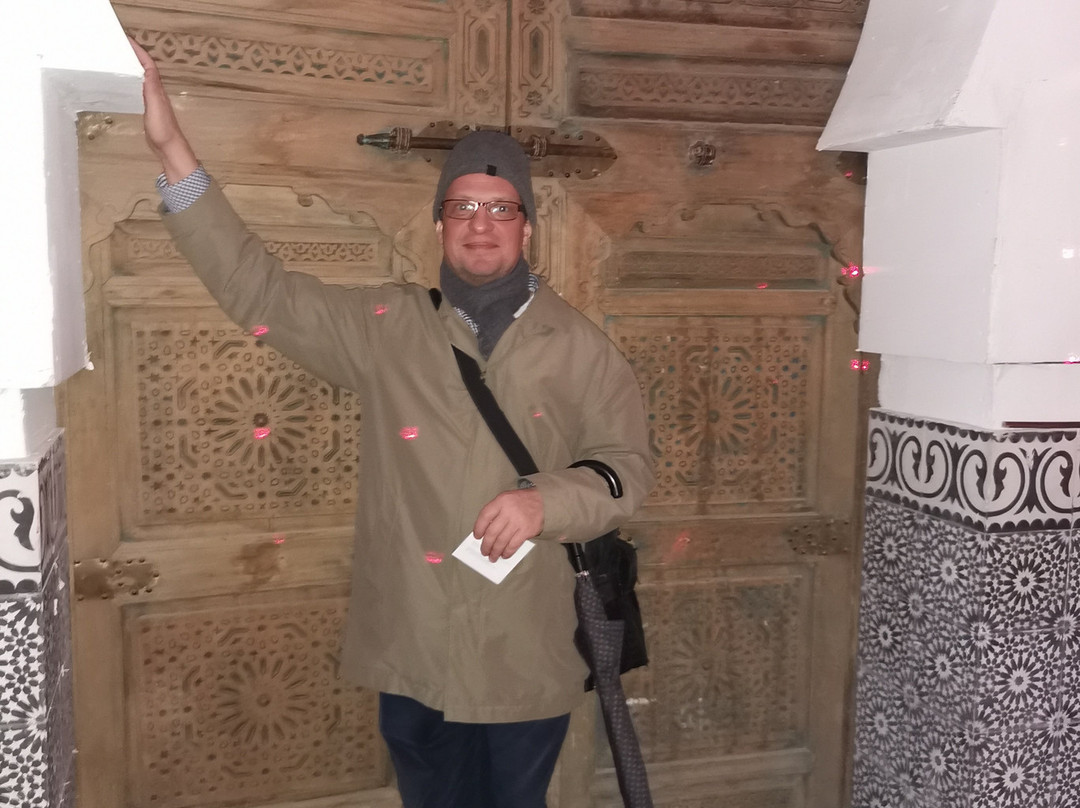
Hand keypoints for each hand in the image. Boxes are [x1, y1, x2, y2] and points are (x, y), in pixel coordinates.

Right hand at [128, 37, 198, 182]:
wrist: (169, 148)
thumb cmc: (163, 130)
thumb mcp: (156, 107)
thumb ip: (151, 90)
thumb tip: (147, 70)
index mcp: (157, 89)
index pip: (148, 64)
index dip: (139, 51)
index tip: (126, 39)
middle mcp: (156, 91)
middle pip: (145, 67)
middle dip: (134, 54)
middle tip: (118, 45)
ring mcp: (152, 100)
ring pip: (142, 77)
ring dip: (132, 66)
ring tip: (117, 58)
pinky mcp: (149, 109)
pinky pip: (139, 88)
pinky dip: (131, 81)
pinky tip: (124, 83)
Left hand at [473, 488, 543, 560]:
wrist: (544, 501)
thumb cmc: (522, 502)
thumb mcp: (506, 499)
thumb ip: (496, 511)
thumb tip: (485, 532)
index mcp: (501, 501)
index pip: (485, 516)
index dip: (478, 528)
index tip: (477, 536)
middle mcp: (508, 511)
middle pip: (492, 532)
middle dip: (486, 545)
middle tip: (484, 551)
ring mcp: (518, 522)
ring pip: (501, 541)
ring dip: (495, 551)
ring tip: (492, 557)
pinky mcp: (526, 531)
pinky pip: (513, 545)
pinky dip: (507, 552)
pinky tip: (504, 555)